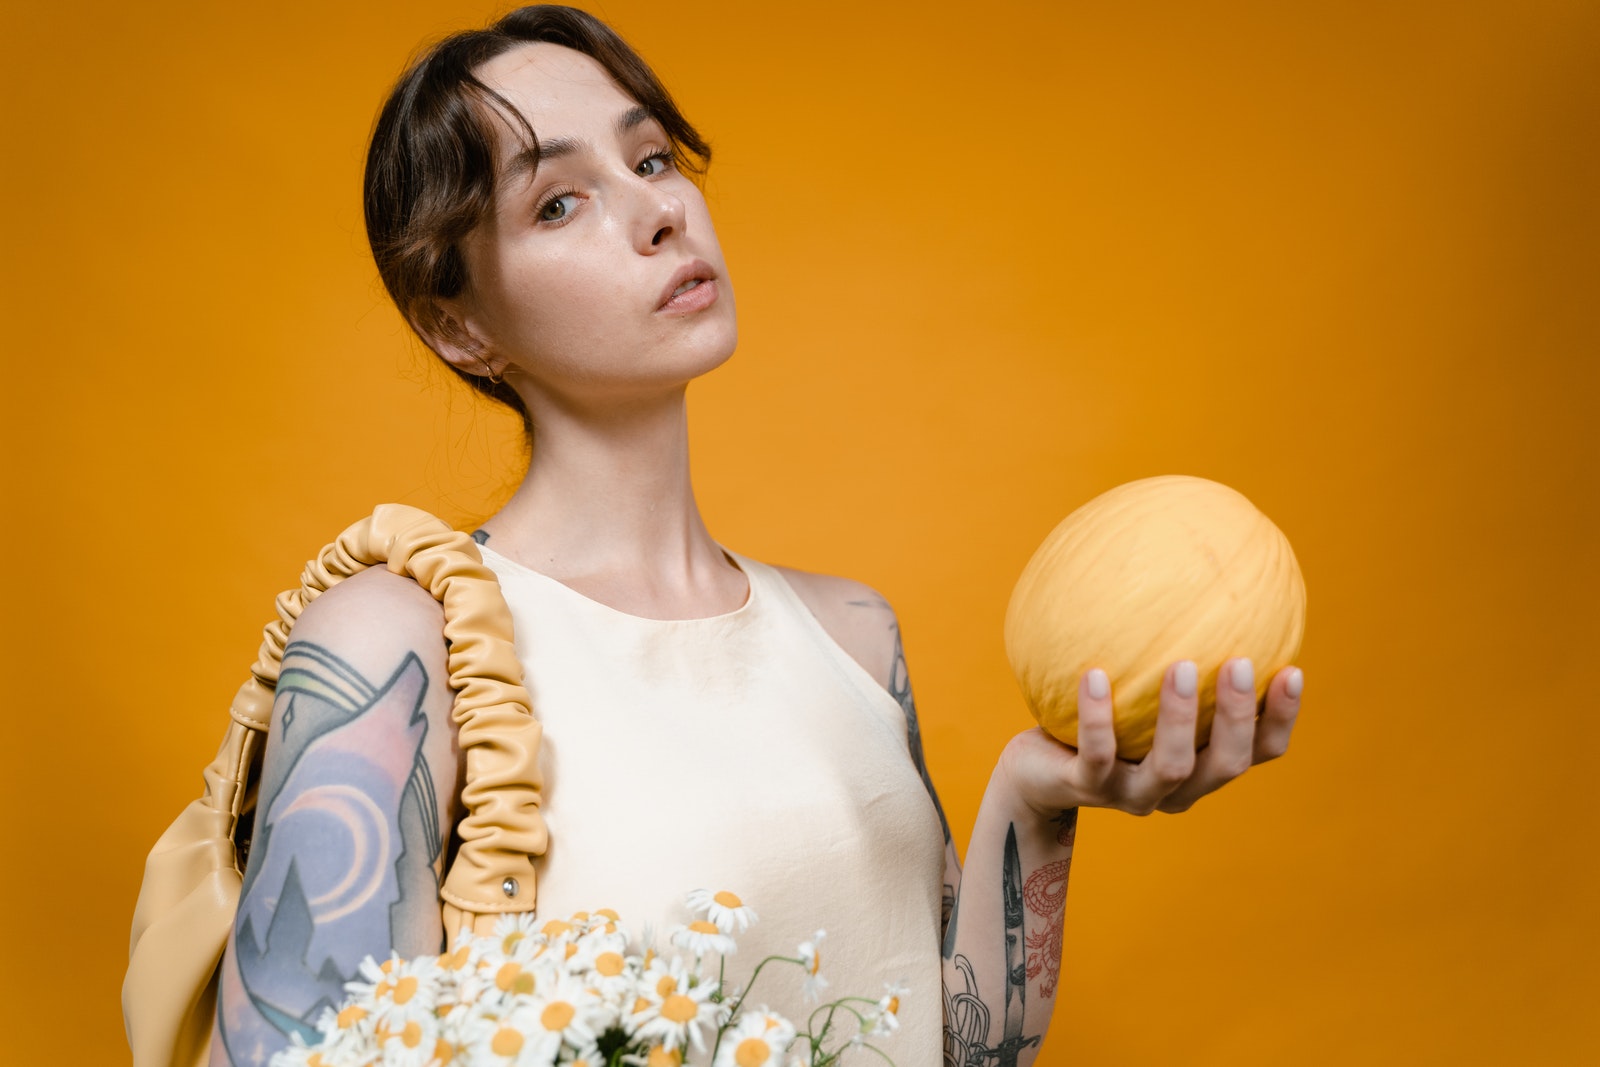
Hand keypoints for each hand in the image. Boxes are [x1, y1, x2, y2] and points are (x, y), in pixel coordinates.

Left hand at [998, 659, 1303, 816]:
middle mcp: (1176, 789)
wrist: (1035, 775)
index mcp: (1201, 766)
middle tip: (1238, 662)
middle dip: (1237, 716)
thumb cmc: (1095, 721)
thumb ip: (1166, 658)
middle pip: (1226, 764)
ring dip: (1179, 717)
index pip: (1259, 752)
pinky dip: (1097, 716)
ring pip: (1172, 767)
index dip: (1280, 718)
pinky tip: (1093, 673)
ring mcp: (1132, 794)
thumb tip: (1192, 578)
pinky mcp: (1086, 788)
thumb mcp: (1136, 690)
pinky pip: (1097, 754)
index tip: (1293, 670)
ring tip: (1179, 665)